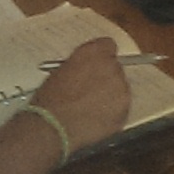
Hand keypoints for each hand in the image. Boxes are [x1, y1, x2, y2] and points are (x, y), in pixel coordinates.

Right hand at [31, 38, 131, 152]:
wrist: (52, 128)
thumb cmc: (49, 102)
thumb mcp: (59, 73)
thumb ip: (79, 66)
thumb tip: (84, 71)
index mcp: (93, 52)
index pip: (107, 46)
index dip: (100, 58)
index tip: (94, 67)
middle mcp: (111, 66)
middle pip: (115, 68)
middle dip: (105, 79)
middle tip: (89, 92)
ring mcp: (121, 89)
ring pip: (120, 90)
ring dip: (109, 97)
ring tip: (89, 110)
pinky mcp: (125, 110)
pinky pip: (121, 109)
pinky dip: (112, 114)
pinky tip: (94, 121)